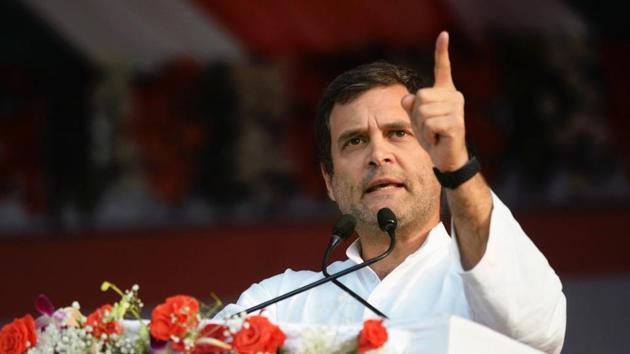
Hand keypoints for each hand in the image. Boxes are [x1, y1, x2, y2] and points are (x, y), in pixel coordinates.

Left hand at [402, 31, 467, 171]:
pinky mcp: (455, 122)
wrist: (446, 158)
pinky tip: (438, 139)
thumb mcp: (416, 118)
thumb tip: (406, 99)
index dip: (441, 51)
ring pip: (422, 111)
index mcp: (445, 92)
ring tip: (434, 133)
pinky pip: (428, 124)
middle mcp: (454, 96)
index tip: (443, 34)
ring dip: (422, 127)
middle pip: (420, 96)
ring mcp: (456, 109)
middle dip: (416, 115)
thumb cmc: (432, 136)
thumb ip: (411, 106)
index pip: (442, 68)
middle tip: (429, 127)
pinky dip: (428, 135)